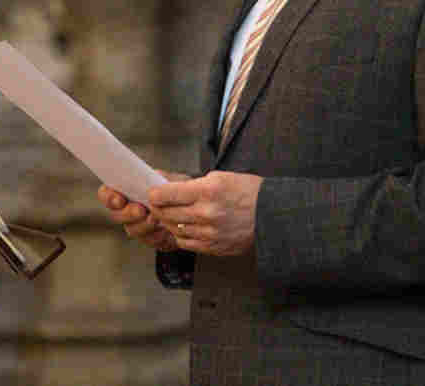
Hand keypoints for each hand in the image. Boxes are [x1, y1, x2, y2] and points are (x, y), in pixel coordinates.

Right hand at [97, 170, 190, 251]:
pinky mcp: (149, 239)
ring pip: (132, 229)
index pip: (106, 194)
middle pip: (116, 215)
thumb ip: (155, 178)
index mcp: (124, 190)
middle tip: (141, 210)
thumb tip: (149, 180)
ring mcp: (136, 225)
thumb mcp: (167, 178)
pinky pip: (149, 241)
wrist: (189, 207)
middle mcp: (125, 209)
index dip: (109, 197)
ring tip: (157, 219)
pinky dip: (158, 235)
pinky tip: (166, 230)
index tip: (120, 200)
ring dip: (144, 225)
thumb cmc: (174, 189)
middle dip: (128, 213)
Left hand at [147, 171, 261, 256]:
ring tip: (169, 214)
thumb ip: (194, 184)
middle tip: (156, 204)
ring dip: (168, 222)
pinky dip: (181, 235)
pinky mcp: (213, 247)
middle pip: (167, 213)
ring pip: (174, 229)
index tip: (152, 192)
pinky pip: (186, 243)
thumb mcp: (221, 177)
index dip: (155, 193)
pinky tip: (184, 227)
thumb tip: (169, 185)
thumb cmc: (248, 192)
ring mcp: (209, 233)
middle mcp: (206, 213)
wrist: (272, 216)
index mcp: (208, 191)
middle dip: (158, 208)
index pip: (167, 194)